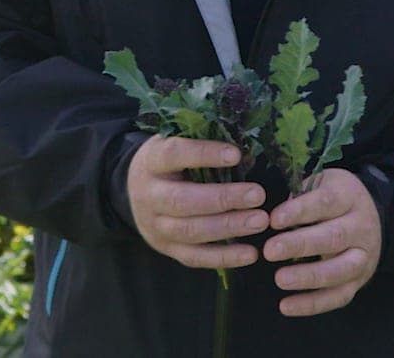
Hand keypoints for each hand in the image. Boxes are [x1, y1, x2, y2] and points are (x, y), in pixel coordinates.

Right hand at [127, 135, 268, 269]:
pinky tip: (251, 253)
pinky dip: (224, 257)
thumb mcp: (176, 140)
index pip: (175, 155)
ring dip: (228, 228)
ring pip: (190, 231)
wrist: (132, 189)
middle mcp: (149, 195)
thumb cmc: (171, 160)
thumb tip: (246, 135)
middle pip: (182, 201)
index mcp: (152, 161)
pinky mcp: (166, 248)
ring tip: (261, 221)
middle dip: (223, 199)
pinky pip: (195, 257)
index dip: (204, 154)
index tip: (237, 155)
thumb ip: (201, 137)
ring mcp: (156, 226)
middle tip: (258, 195)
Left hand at [263, 168, 382, 315]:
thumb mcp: (322, 185)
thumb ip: (299, 197)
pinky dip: (312, 304)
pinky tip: (286, 306)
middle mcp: (361, 226)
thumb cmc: (334, 200)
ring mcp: (363, 256)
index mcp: (349, 197)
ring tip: (280, 279)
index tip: (273, 220)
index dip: (299, 211)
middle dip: (301, 244)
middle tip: (270, 250)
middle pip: (334, 236)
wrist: (372, 218)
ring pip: (339, 270)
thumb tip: (267, 216)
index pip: (326, 202)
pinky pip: (338, 297)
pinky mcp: (359, 281)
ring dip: (309, 276)